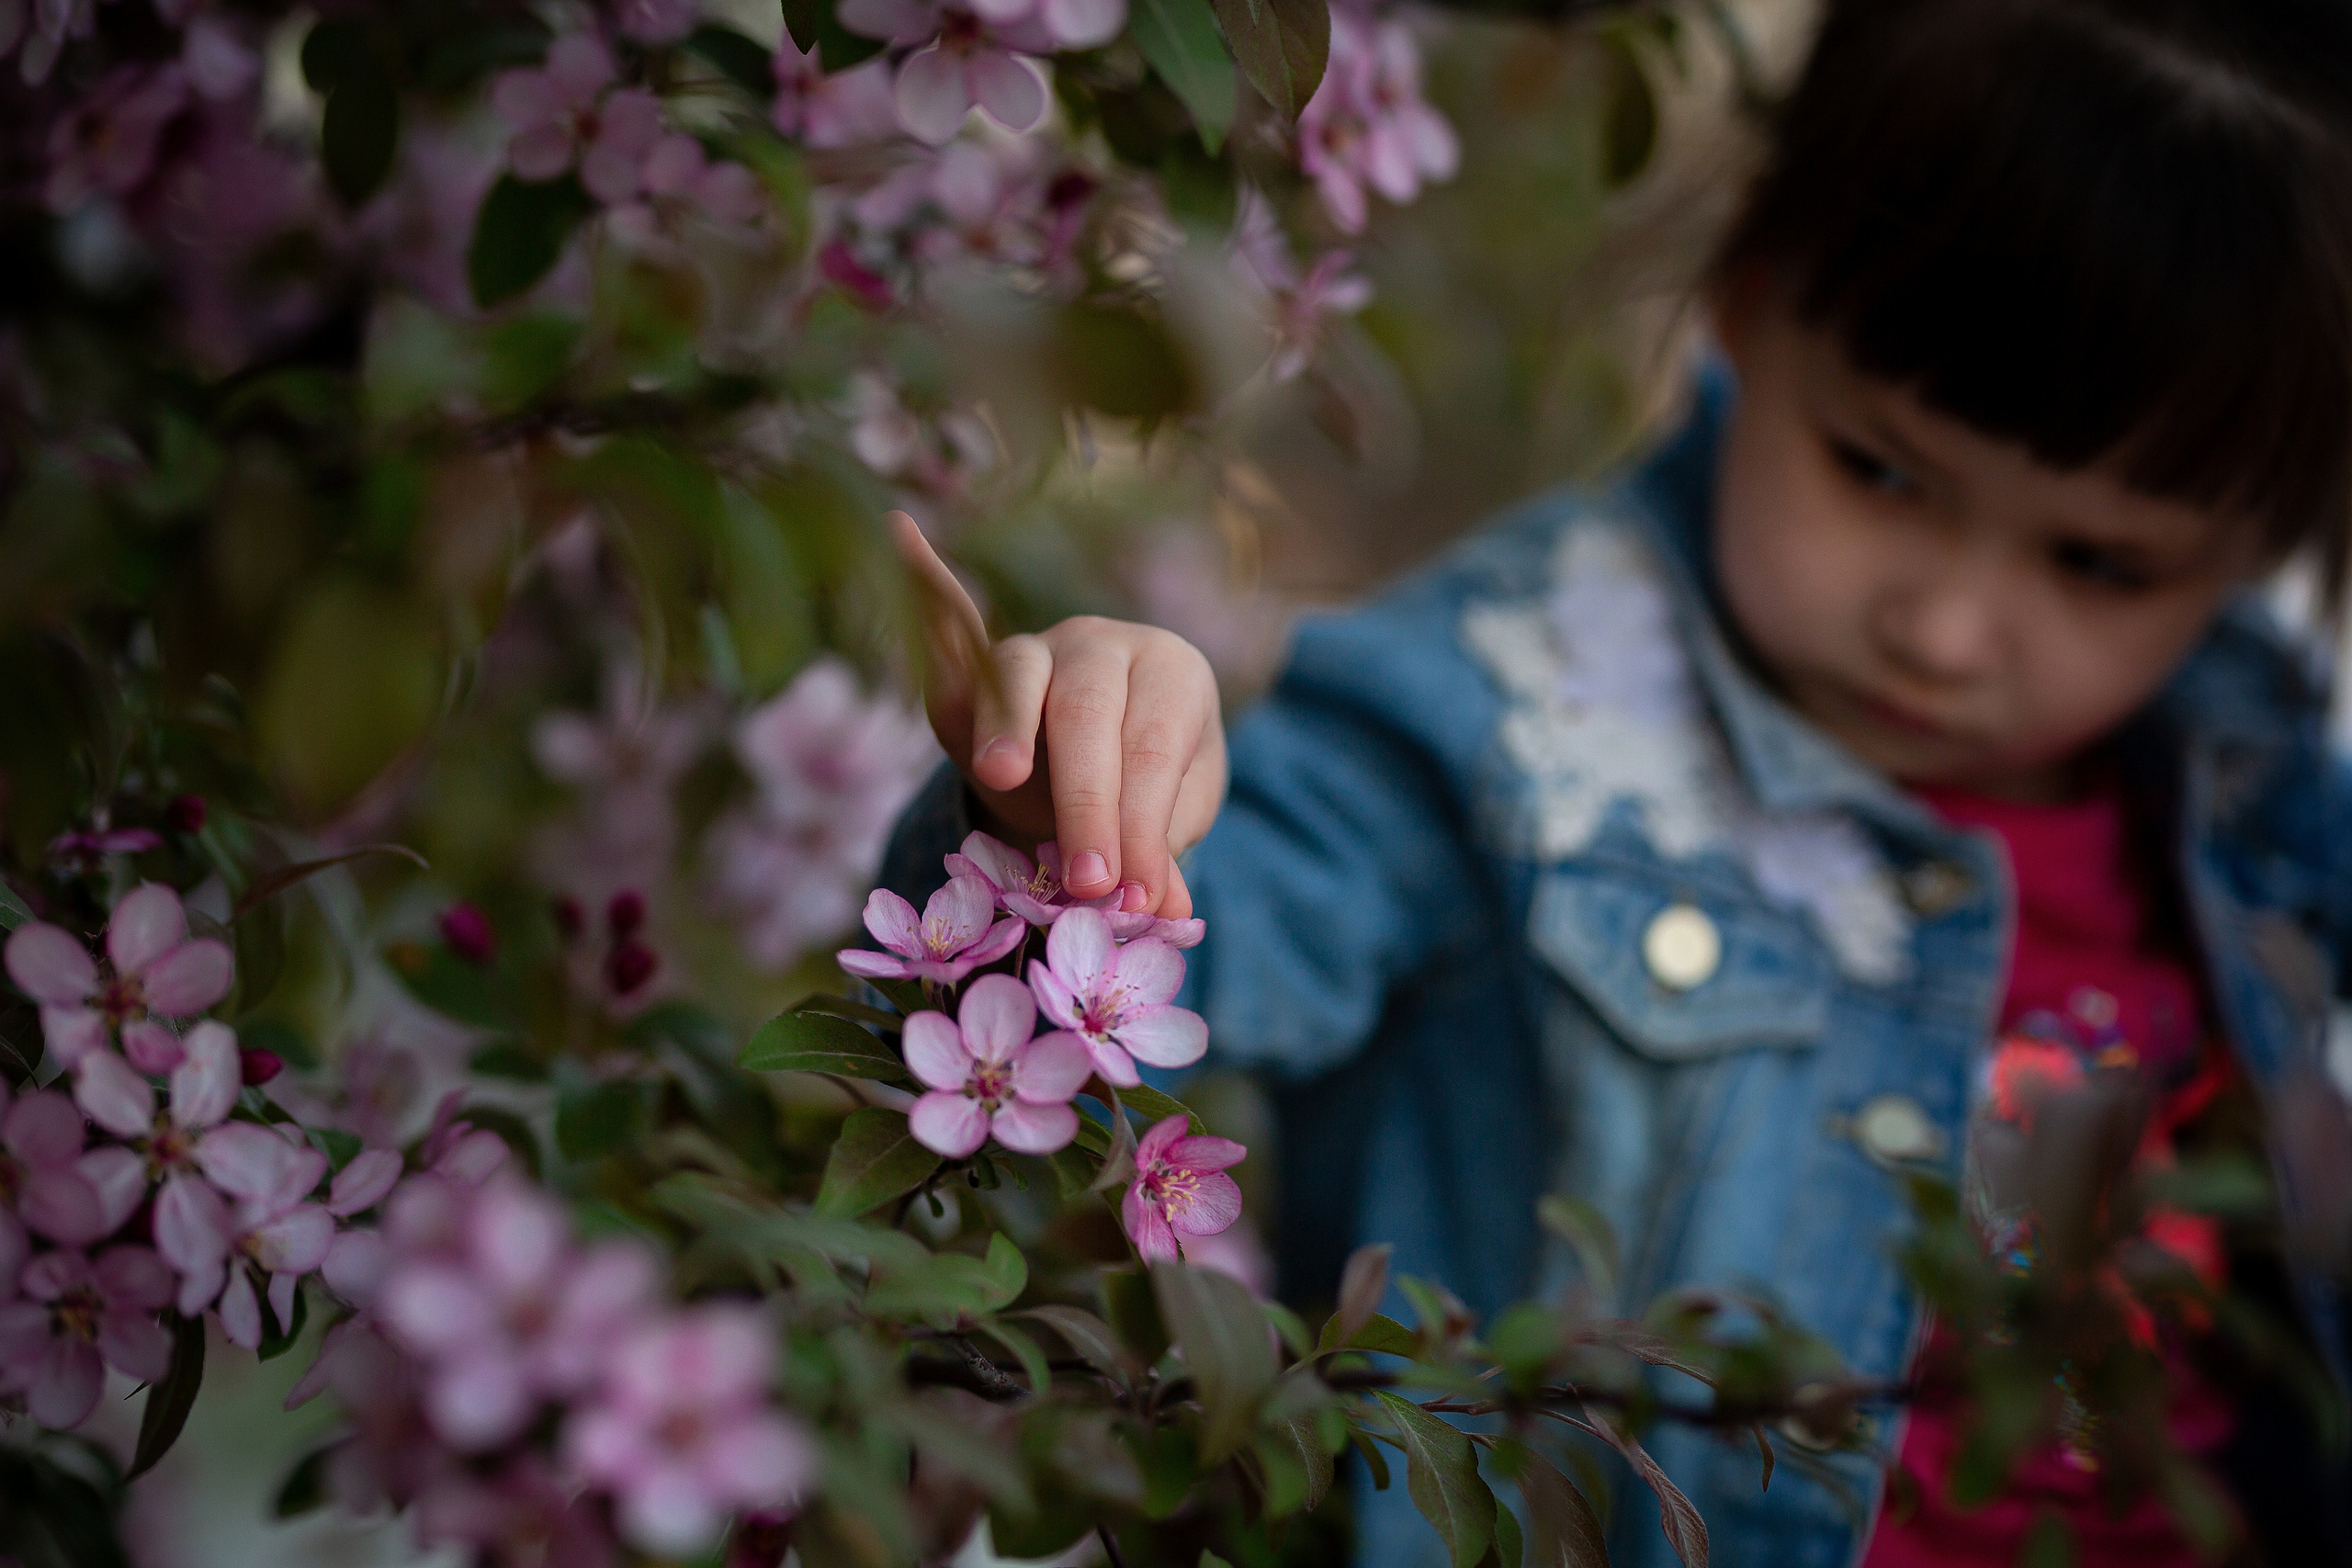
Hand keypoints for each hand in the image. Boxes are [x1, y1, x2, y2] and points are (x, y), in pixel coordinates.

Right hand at [892, 511, 1226, 918]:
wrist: (1110, 745)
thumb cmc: (1145, 786)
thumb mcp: (1169, 818)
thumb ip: (1158, 854)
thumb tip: (1162, 911)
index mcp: (1174, 674)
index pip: (1156, 750)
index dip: (1142, 826)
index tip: (1128, 896)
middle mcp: (1106, 645)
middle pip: (1091, 711)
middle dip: (1087, 799)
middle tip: (1083, 879)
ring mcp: (1038, 645)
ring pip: (1018, 671)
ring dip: (1006, 723)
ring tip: (999, 777)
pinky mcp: (976, 661)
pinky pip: (948, 638)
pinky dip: (927, 596)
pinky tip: (901, 535)